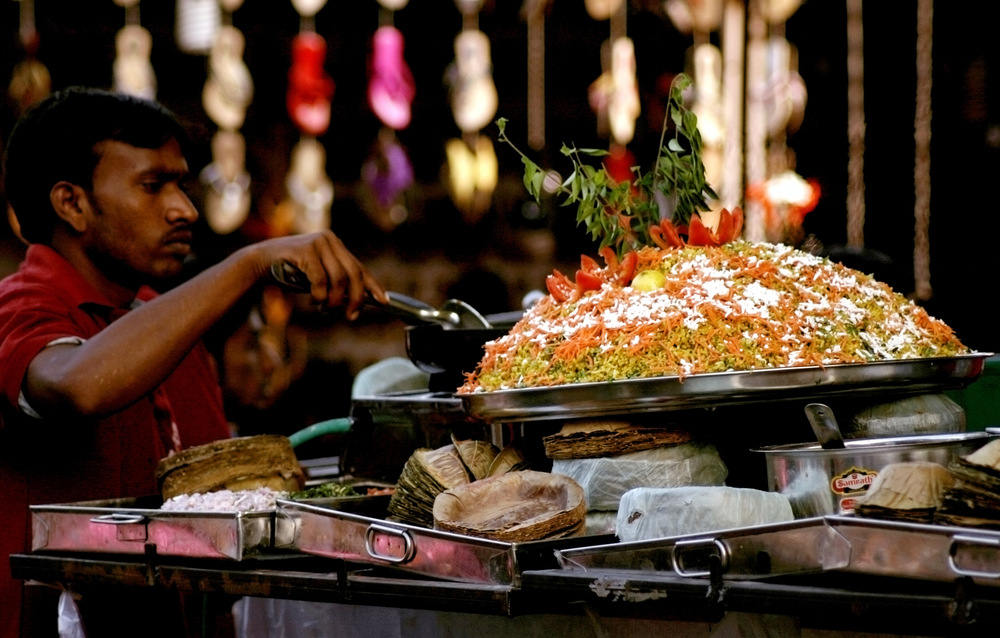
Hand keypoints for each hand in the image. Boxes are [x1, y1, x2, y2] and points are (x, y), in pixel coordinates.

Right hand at [245, 230, 386, 319]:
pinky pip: (321, 280)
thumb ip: (336, 283)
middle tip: (350, 315)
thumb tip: (358, 302)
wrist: (260, 263)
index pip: (360, 267)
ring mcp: (318, 242)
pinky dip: (319, 295)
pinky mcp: (305, 249)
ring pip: (339, 279)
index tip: (383, 301)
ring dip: (333, 301)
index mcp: (335, 245)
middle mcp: (329, 240)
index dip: (372, 286)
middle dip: (355, 299)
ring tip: (324, 309)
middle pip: (354, 274)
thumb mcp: (318, 277)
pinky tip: (313, 301)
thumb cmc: (290, 272)